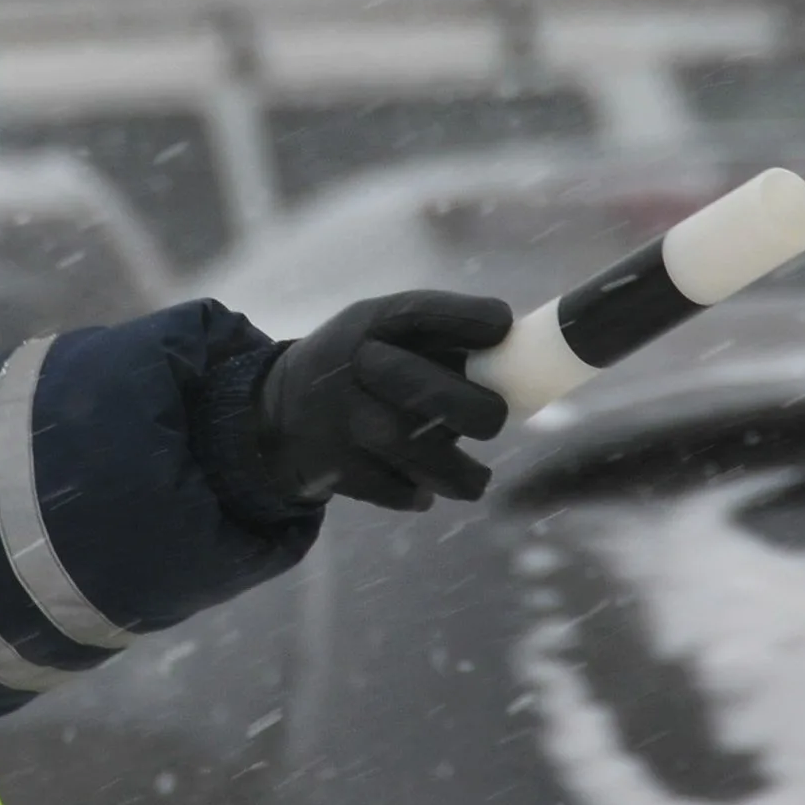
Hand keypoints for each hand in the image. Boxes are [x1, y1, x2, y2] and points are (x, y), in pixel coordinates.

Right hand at [256, 290, 513, 510]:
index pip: (420, 311)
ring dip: (460, 474)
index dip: (467, 316)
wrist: (276, 414)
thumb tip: (527, 361)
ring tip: (476, 477)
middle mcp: (353, 367)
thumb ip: (442, 341)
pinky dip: (418, 493)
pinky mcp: (336, 468)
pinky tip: (422, 484)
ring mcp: (342, 420)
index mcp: (371, 324)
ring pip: (417, 454)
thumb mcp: (384, 335)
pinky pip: (397, 489)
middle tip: (495, 421)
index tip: (505, 324)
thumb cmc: (363, 369)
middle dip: (475, 409)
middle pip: (424, 390)